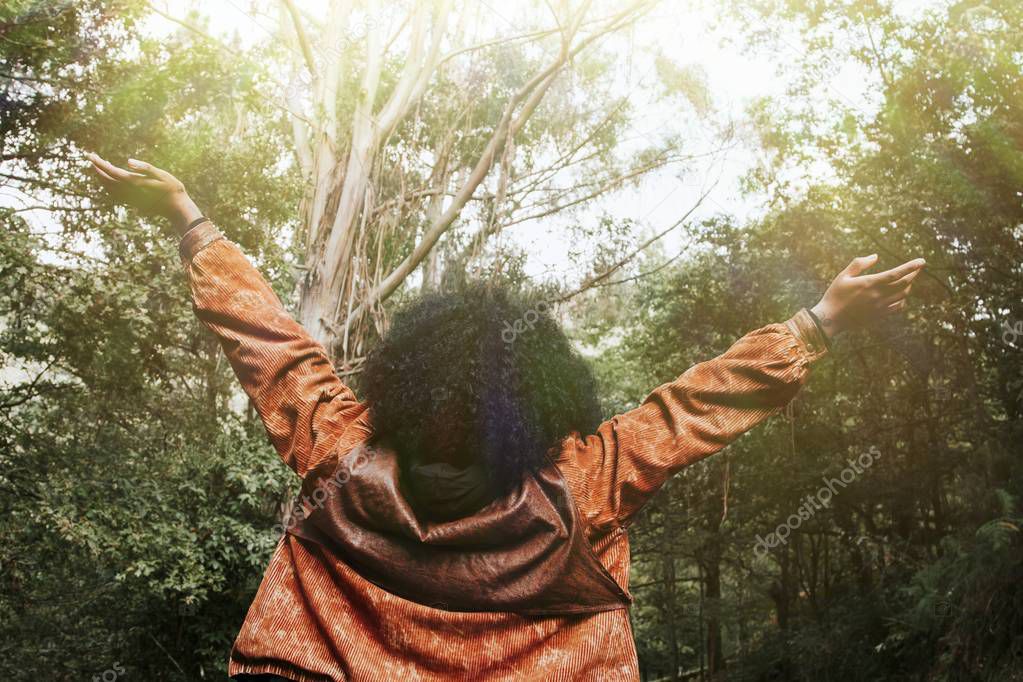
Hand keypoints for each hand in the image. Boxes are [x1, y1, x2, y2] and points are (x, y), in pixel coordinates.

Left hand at [86, 153, 201, 234]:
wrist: (177, 208)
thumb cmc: (172, 189)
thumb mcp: (162, 175)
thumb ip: (145, 168)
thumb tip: (129, 161)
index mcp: (134, 183)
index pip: (111, 171)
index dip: (99, 163)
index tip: (90, 155)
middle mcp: (129, 192)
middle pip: (106, 180)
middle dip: (97, 169)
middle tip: (92, 158)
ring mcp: (130, 198)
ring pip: (108, 188)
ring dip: (102, 177)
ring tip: (100, 167)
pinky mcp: (133, 202)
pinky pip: (114, 194)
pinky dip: (108, 186)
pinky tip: (110, 181)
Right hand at [811, 254, 925, 337]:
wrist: (831, 319)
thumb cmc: (835, 295)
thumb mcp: (843, 276)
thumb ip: (859, 264)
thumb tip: (875, 256)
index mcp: (870, 283)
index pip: (896, 273)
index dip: (911, 267)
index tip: (922, 261)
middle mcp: (878, 295)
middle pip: (904, 283)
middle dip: (913, 274)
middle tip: (918, 268)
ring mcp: (880, 306)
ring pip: (903, 295)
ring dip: (908, 286)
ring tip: (908, 280)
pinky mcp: (879, 315)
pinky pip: (898, 307)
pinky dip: (902, 299)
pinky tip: (900, 295)